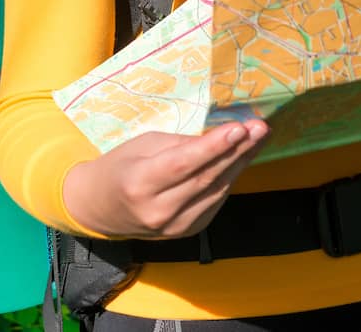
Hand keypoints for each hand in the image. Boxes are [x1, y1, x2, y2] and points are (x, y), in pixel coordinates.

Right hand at [62, 119, 268, 238]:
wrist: (100, 209)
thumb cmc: (119, 167)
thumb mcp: (143, 145)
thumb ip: (181, 144)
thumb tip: (221, 138)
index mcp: (140, 183)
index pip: (183, 164)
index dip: (213, 147)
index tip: (240, 128)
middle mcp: (159, 211)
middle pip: (206, 178)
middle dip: (238, 151)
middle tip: (260, 128)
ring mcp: (175, 227)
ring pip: (217, 191)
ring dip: (241, 163)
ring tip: (259, 138)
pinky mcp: (188, 232)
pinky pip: (215, 201)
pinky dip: (229, 178)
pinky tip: (241, 158)